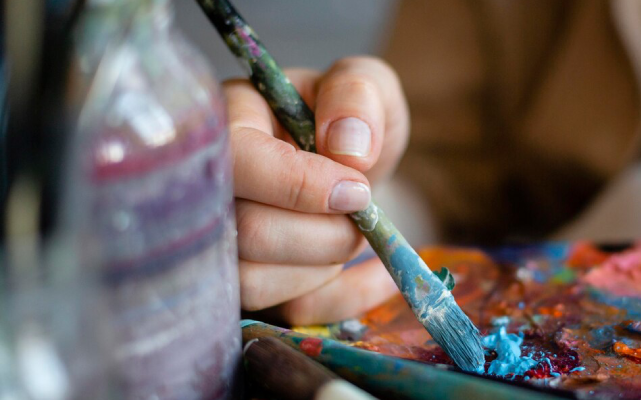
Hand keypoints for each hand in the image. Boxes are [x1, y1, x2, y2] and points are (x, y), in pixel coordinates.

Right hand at [225, 57, 407, 324]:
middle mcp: (206, 185)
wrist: (351, 170)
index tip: (357, 189)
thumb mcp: (364, 88)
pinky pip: (283, 316)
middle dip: (325, 235)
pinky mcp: (240, 290)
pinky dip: (344, 298)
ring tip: (354, 236)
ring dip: (325, 267)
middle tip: (362, 216)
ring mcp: (214, 244)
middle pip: (246, 231)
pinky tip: (378, 274)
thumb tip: (348, 147)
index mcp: (228, 119)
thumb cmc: (347, 124)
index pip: (237, 159)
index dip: (299, 184)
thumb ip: (357, 95)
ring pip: (254, 283)